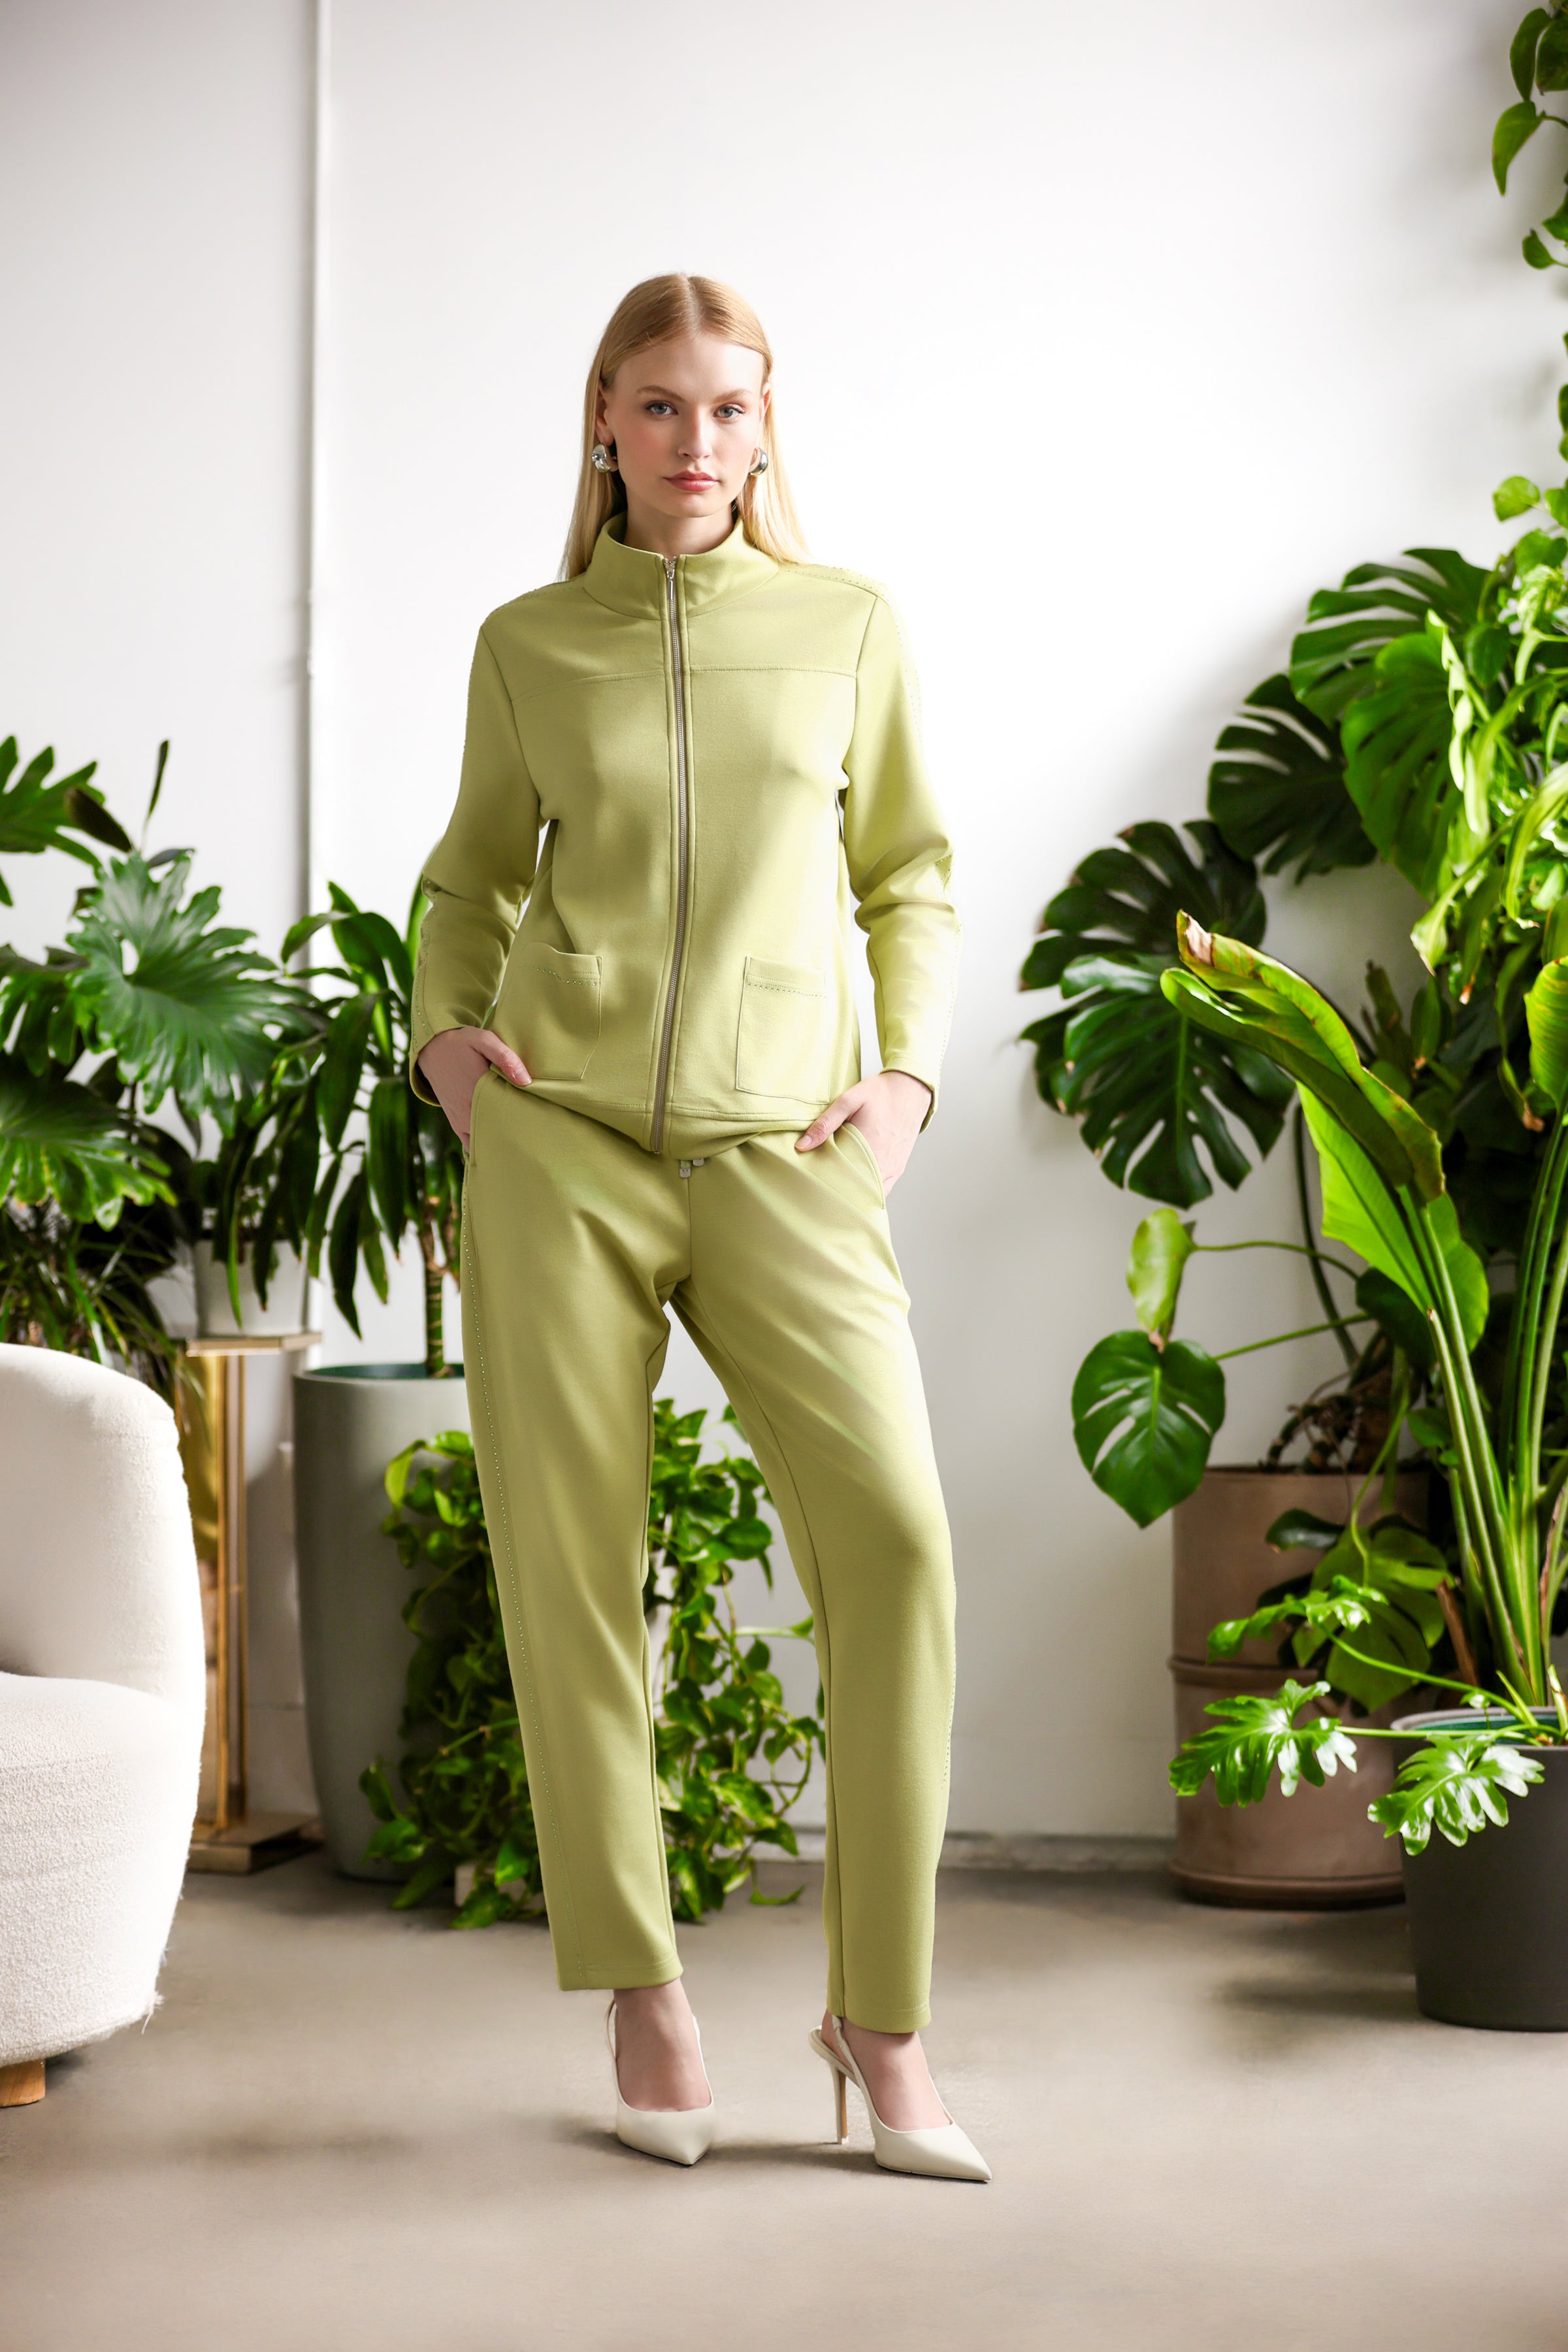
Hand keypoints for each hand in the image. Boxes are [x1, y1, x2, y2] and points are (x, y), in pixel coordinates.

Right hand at [416, 1026, 530, 1150]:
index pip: (508, 1115)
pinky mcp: (455, 1123)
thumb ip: (505, 1057)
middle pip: (498, 1133)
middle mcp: (468, 1110)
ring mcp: (461, 1120)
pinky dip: (485, 1148)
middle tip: (535, 1136)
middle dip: (516, 1137)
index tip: (539, 1123)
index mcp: (478, 1090)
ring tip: (520, 1142)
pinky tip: (499, 1148)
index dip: (525, 1122)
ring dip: (500, 1144)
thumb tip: (525, 1081)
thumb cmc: (461, 1043)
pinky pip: (471, 1144)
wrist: (432, 1049)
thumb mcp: (483, 1040)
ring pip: (485, 1143)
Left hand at [794, 1068, 931, 1193]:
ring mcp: (892, 1169)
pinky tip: (855, 1188)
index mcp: (867, 1148)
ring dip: (854, 1194)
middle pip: (855, 1192)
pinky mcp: (898, 1169)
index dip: (824, 1185)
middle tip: (820, 1190)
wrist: (911, 1090)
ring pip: (869, 1194)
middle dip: (837, 1193)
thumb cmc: (879, 1093)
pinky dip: (868, 1192)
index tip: (811, 1184)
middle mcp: (882, 1164)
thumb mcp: (849, 1100)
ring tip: (836, 1190)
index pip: (840, 1180)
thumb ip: (825, 1123)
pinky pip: (882, 1190)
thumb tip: (801, 1146)